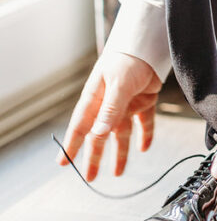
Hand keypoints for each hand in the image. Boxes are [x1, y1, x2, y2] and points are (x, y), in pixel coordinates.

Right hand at [58, 51, 161, 179]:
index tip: (63, 163)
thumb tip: (98, 134)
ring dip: (120, 152)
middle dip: (94, 156)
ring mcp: (126, 104)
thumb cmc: (128, 59)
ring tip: (119, 172)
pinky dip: (144, 135)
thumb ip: (110, 109)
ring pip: (121, 133)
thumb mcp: (118, 84)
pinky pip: (143, 122)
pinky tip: (144, 148)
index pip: (80, 126)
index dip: (72, 145)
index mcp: (95, 98)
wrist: (149, 44)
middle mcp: (108, 104)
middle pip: (99, 135)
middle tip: (90, 177)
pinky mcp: (143, 101)